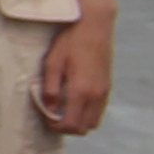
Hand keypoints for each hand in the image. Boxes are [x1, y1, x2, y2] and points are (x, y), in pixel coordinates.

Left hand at [33, 10, 112, 138]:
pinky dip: (87, 113)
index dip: (55, 127)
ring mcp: (104, 91)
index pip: (70, 124)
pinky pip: (99, 110)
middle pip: (83, 128)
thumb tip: (48, 109)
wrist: (94, 25)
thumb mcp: (52, 63)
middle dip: (67, 128)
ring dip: (78, 121)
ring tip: (63, 109)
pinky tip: (75, 100)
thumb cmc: (70, 42)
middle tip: (53, 116)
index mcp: (80, 90)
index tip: (46, 119)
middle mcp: (95, 94)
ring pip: (93, 121)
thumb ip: (49, 88)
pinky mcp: (108, 85)